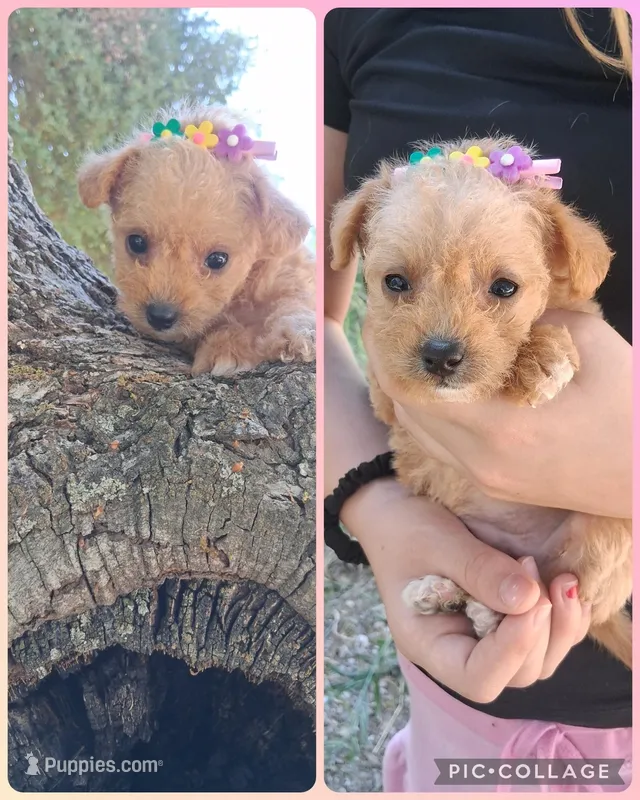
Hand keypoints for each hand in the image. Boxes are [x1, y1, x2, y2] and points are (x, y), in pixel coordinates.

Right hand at [343, 480, 590, 701]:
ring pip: (537, 661)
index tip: (530, 602)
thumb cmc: (405, 526)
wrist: (395, 508)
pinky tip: (565, 584)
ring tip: (561, 579)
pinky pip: (544, 636)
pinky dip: (562, 617)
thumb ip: (478, 570)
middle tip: (537, 573)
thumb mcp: (436, 542)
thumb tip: (529, 599)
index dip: (511, 651)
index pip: (477, 678)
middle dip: (538, 631)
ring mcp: (484, 637)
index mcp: (429, 643)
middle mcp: (459, 650)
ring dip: (559, 627)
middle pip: (515, 674)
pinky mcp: (504, 618)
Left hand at [364, 310, 630, 517]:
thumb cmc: (630, 406)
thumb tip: (488, 298)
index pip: (412, 389)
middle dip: (391, 366)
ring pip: (419, 430)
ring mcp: (484, 477)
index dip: (388, 351)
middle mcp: (481, 460)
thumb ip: (531, 317)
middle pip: (405, 410)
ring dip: (409, 390)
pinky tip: (443, 386)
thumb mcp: (586, 341)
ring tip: (411, 352)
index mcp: (500, 426)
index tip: (383, 318)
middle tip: (391, 329)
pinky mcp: (493, 483)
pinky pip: (441, 445)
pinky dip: (431, 413)